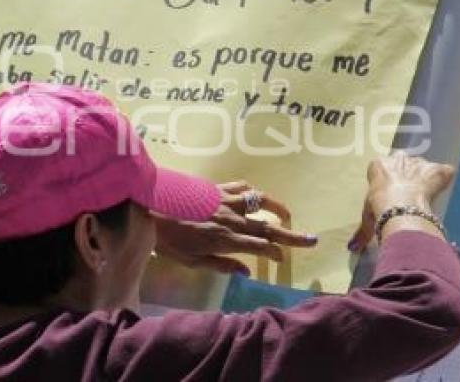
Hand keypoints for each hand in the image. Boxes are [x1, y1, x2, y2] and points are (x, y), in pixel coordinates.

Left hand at [153, 181, 317, 275]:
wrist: (148, 207)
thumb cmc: (167, 239)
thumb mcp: (191, 261)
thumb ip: (220, 265)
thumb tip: (245, 271)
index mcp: (226, 240)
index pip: (260, 247)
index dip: (275, 253)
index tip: (283, 259)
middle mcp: (231, 219)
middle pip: (267, 227)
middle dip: (291, 236)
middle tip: (311, 239)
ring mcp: (225, 200)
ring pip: (259, 202)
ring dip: (277, 208)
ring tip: (288, 215)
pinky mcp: (216, 188)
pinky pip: (242, 187)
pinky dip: (253, 193)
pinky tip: (256, 197)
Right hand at [348, 151, 454, 251]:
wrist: (400, 205)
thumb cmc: (378, 207)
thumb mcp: (367, 217)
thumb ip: (362, 230)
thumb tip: (351, 247)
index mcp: (379, 165)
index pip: (384, 167)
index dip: (389, 180)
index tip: (391, 192)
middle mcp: (400, 159)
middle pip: (405, 163)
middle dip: (408, 175)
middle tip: (408, 194)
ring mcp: (420, 163)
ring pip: (424, 167)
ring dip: (425, 179)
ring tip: (425, 197)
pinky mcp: (438, 170)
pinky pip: (444, 172)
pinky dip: (444, 181)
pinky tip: (442, 192)